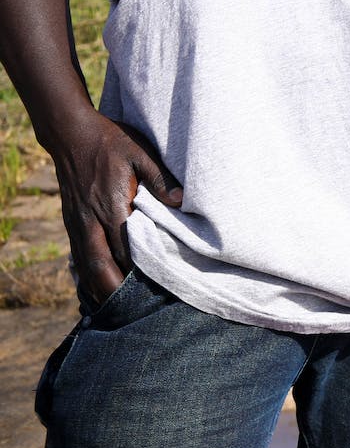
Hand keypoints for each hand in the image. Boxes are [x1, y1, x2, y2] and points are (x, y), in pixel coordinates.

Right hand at [46, 108, 180, 306]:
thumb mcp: (139, 152)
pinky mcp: (72, 221)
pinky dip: (85, 274)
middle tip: (132, 313)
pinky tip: (92, 287)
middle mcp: (90, 221)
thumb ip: (159, 178)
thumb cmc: (110, 141)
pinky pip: (78, 255)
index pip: (124, 249)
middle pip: (100, 267)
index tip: (154, 289)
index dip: (137, 272)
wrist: (70, 133)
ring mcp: (78, 223)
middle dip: (114, 291)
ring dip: (97, 288)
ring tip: (113, 309)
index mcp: (110, 206)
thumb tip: (180, 202)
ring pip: (86, 265)